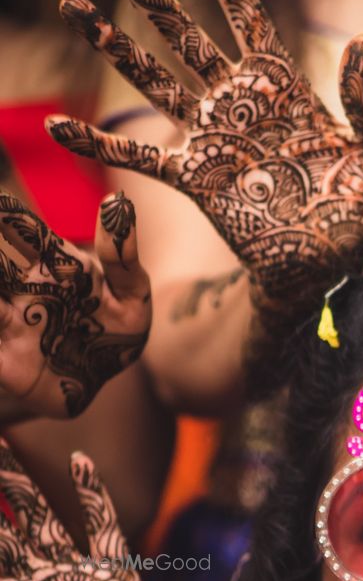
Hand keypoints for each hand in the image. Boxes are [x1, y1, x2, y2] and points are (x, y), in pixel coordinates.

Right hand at [0, 191, 149, 417]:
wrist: (105, 381)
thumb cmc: (118, 332)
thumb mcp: (132, 294)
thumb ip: (122, 254)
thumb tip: (118, 202)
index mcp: (52, 265)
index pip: (20, 230)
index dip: (5, 213)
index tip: (0, 199)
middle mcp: (22, 288)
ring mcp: (8, 322)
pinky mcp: (4, 362)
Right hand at [49, 0, 362, 309]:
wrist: (328, 268)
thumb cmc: (357, 212)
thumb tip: (358, 39)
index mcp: (281, 84)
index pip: (244, 7)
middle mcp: (237, 101)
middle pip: (182, 31)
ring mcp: (210, 136)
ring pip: (153, 77)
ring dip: (112, 43)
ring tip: (74, 5)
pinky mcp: (194, 178)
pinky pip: (139, 154)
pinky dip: (100, 141)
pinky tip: (60, 126)